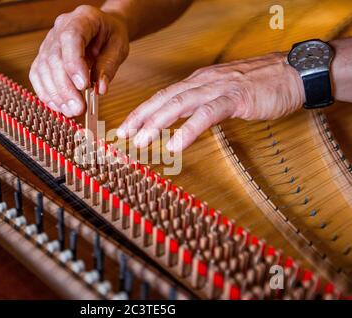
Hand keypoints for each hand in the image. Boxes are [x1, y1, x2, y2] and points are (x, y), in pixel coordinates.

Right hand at [29, 5, 129, 116]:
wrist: (102, 29)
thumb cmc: (111, 36)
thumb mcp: (119, 47)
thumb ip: (109, 66)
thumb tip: (100, 89)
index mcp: (82, 18)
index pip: (71, 38)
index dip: (74, 63)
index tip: (84, 86)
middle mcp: (60, 28)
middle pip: (53, 58)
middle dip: (65, 87)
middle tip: (78, 108)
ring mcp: (48, 42)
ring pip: (42, 69)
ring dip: (56, 94)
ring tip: (71, 111)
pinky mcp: (43, 57)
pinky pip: (37, 76)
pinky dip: (47, 93)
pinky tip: (59, 106)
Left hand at [117, 52, 304, 151]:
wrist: (295, 72)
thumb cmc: (262, 85)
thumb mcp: (226, 92)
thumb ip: (205, 103)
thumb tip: (187, 119)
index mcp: (200, 81)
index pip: (164, 96)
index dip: (143, 111)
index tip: (127, 127)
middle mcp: (204, 81)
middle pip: (163, 99)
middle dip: (140, 118)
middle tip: (122, 136)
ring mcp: (218, 88)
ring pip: (179, 104)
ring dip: (156, 124)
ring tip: (141, 142)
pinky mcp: (235, 98)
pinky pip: (207, 114)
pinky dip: (189, 130)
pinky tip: (176, 145)